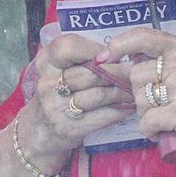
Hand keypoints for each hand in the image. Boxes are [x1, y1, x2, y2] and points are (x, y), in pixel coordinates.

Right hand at [19, 34, 134, 167]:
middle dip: (119, 72)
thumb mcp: (58, 68)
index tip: (112, 54)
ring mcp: (55, 108)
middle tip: (135, 72)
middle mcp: (46, 83)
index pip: (68, 47)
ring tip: (136, 89)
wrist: (40, 129)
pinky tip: (130, 106)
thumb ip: (80, 57)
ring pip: (100, 95)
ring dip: (123, 91)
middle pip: (91, 72)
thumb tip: (118, 52)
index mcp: (45, 62)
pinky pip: (102, 116)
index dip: (94, 49)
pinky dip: (120, 110)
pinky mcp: (68, 128)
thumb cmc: (57, 91)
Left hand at [99, 28, 175, 159]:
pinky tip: (166, 131)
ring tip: (167, 118)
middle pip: (136, 76)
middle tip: (160, 106)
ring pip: (140, 100)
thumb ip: (162, 61)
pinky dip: (151, 131)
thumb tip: (120, 55)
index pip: (144, 37)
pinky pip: (148, 121)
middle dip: (140, 96)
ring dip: (146, 116)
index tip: (103, 57)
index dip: (119, 45)